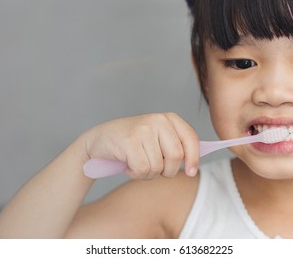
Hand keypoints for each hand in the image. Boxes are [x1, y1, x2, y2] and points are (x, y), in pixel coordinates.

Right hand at [81, 113, 199, 178]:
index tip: (191, 172)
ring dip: (147, 173)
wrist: (99, 140)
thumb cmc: (131, 143)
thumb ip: (175, 147)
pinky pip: (143, 169)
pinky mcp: (130, 141)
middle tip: (153, 168)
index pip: (190, 139)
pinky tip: (128, 164)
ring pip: (158, 167)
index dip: (193, 158)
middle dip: (167, 171)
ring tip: (136, 163)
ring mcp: (144, 129)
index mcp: (169, 118)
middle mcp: (158, 120)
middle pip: (176, 157)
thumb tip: (193, 166)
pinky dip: (135, 173)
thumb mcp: (157, 139)